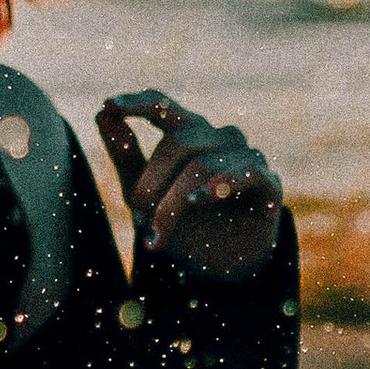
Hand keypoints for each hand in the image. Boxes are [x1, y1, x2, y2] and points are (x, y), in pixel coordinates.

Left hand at [97, 92, 282, 279]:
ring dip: (174, 203)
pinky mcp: (267, 181)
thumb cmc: (184, 224)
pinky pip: (244, 172)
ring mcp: (246, 156)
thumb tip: (102, 114)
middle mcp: (220, 137)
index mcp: (189, 133)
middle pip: (177, 143)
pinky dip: (219, 185)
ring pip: (202, 164)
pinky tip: (199, 199)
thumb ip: (126, 155)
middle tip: (138, 220)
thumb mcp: (145, 195)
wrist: (220, 267)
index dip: (137, 102)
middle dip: (151, 184)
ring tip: (159, 235)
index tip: (109, 103)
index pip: (163, 105)